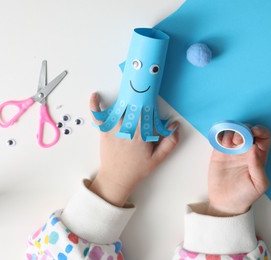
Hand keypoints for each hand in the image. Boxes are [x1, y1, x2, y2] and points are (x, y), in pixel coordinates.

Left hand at [89, 92, 178, 206]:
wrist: (117, 178)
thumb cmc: (137, 169)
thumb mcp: (158, 159)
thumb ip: (170, 143)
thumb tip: (176, 126)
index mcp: (141, 133)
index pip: (146, 110)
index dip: (148, 99)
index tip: (151, 91)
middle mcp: (126, 128)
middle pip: (132, 105)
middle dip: (136, 94)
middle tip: (140, 84)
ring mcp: (113, 129)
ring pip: (117, 108)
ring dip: (122, 97)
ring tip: (127, 87)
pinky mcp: (103, 132)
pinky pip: (98, 116)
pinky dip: (94, 105)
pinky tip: (95, 95)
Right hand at [207, 125, 270, 215]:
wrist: (226, 202)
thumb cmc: (245, 195)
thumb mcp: (259, 184)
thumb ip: (259, 166)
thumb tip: (254, 148)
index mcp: (259, 156)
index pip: (263, 136)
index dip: (260, 130)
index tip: (254, 131)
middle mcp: (246, 150)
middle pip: (247, 130)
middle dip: (244, 130)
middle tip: (239, 140)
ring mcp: (232, 150)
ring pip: (233, 131)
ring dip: (231, 131)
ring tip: (229, 143)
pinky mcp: (219, 152)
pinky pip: (220, 138)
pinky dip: (220, 134)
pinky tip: (221, 142)